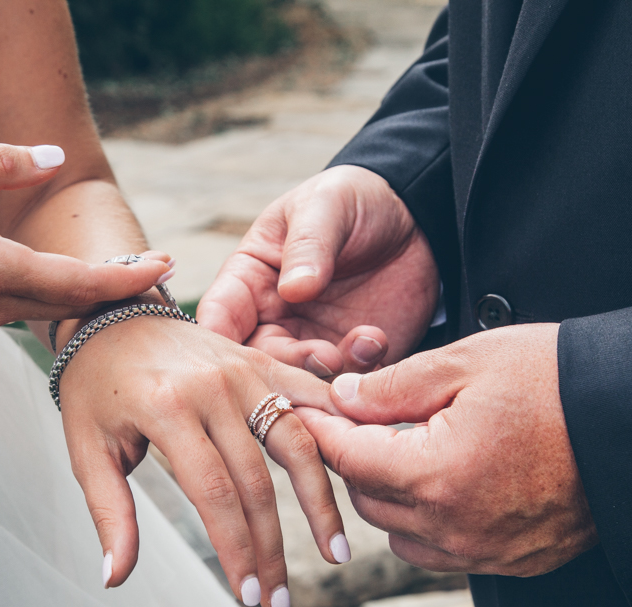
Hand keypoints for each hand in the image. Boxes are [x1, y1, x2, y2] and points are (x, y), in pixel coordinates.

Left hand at [58, 315, 348, 606]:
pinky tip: (359, 472)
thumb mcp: (88, 450)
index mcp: (168, 408)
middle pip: (259, 483)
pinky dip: (338, 434)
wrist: (111, 316)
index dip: (236, 550)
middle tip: (280, 600)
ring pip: (299, 444)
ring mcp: (244, 371)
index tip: (247, 593)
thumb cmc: (95, 388)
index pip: (215, 494)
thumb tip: (115, 577)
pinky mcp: (262, 363)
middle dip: (272, 549)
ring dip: (321, 504)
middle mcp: (214, 387)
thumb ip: (109, 513)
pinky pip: (311, 399)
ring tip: (334, 553)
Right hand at [198, 165, 439, 377]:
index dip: (218, 341)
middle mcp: (272, 317)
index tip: (231, 358)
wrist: (413, 219)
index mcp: (249, 278)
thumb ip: (308, 243)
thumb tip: (294, 288)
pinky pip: (345, 380)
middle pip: (256, 360)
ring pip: (299, 379)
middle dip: (285, 366)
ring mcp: (310, 341)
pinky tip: (376, 340)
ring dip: (325, 373)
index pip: (221, 314)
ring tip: (358, 346)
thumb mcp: (327, 206)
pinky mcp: (349, 357)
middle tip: (323, 355)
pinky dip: (360, 371)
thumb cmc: (353, 201)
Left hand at [296, 324, 597, 576]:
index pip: (348, 459)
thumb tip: (342, 400)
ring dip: (390, 495)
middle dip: (356, 459)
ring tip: (411, 448)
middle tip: (362, 420)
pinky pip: (444, 552)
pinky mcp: (514, 561)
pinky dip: (429, 522)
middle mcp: (455, 526)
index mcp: (436, 473)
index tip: (303, 410)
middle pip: (367, 500)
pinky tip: (448, 480)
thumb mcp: (467, 362)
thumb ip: (393, 387)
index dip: (321, 430)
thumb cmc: (558, 381)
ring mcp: (486, 551)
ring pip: (400, 534)